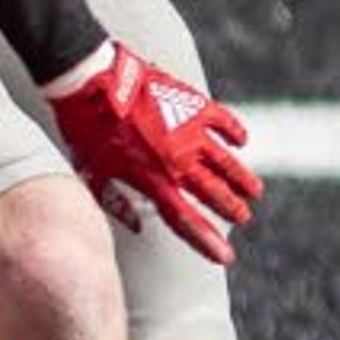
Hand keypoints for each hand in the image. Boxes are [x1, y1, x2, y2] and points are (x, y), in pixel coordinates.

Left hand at [45, 42, 260, 263]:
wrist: (88, 83)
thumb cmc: (86, 130)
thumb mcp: (93, 174)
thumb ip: (117, 203)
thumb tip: (139, 226)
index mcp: (152, 181)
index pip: (186, 220)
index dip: (207, 240)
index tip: (225, 256)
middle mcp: (177, 161)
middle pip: (214, 193)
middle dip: (231, 208)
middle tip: (242, 216)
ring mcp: (189, 133)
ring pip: (227, 163)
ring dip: (242, 179)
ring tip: (254, 191)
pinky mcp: (194, 105)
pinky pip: (225, 122)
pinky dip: (236, 134)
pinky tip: (241, 142)